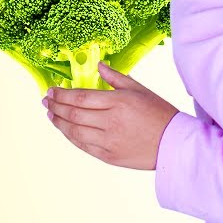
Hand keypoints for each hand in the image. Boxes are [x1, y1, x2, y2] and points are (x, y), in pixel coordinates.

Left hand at [43, 63, 179, 169]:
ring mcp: (109, 141)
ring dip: (58, 122)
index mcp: (119, 102)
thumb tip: (99, 66)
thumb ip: (116, 78)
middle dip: (55, 106)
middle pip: (73, 114)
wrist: (175, 145)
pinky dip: (70, 137)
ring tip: (51, 114)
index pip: (81, 97)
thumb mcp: (141, 91)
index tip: (52, 90)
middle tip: (46, 100)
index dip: (62, 94)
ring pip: (74, 131)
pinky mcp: (109, 156)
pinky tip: (65, 129)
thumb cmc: (160, 115)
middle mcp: (111, 122)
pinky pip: (83, 146)